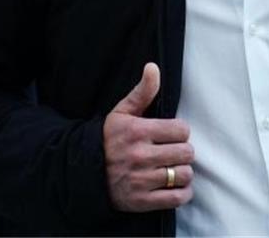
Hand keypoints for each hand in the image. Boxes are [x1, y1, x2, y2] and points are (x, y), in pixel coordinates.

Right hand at [103, 63, 194, 211]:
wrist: (82, 173)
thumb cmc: (108, 140)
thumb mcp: (122, 113)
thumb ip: (142, 91)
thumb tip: (153, 67)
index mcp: (137, 132)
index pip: (182, 130)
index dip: (179, 132)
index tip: (171, 135)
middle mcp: (139, 156)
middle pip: (186, 152)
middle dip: (182, 151)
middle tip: (172, 152)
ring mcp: (140, 180)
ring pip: (184, 174)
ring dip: (182, 172)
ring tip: (172, 168)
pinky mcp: (141, 200)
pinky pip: (177, 197)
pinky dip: (182, 192)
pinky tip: (174, 185)